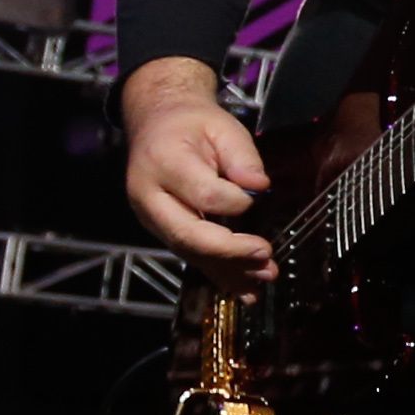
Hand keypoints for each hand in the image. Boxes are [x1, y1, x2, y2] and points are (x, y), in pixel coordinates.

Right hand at [121, 56, 274, 292]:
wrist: (157, 125)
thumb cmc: (191, 125)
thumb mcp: (221, 126)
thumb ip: (242, 156)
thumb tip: (259, 188)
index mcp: (163, 162)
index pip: (202, 193)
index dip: (233, 201)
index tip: (257, 196)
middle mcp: (149, 196)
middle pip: (187, 234)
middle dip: (229, 250)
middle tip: (264, 255)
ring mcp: (152, 219)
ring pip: (190, 252)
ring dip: (229, 269)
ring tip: (264, 276)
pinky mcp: (162, 232)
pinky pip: (191, 257)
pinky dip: (219, 274)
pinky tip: (244, 290)